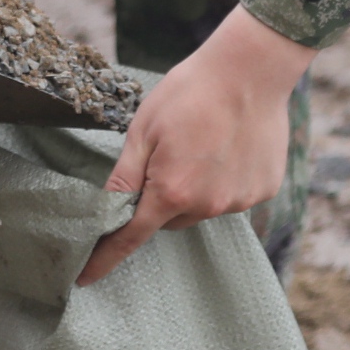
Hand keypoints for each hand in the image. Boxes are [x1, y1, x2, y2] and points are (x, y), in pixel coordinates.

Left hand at [77, 5, 314, 284]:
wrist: (250, 70)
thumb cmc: (189, 93)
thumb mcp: (143, 129)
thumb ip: (125, 176)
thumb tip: (105, 211)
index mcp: (171, 192)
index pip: (131, 237)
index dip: (106, 258)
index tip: (85, 279)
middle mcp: (208, 206)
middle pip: (169, 217)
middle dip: (159, 196)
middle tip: (164, 152)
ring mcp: (240, 201)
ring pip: (202, 206)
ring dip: (194, 186)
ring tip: (201, 140)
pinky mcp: (263, 190)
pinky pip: (232, 194)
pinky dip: (224, 178)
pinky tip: (228, 143)